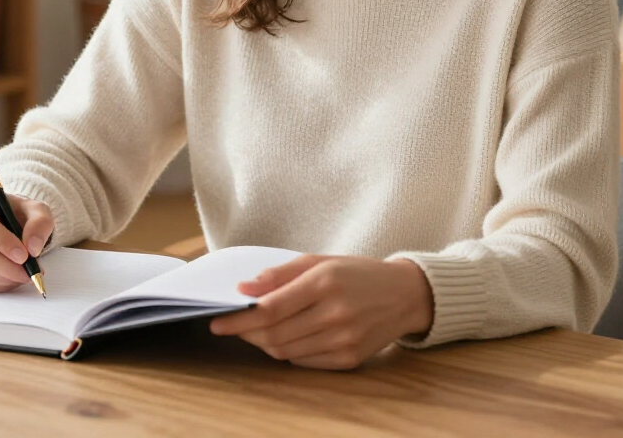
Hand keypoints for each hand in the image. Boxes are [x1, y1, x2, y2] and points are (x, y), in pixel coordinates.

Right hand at [0, 185, 53, 292]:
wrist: (5, 222)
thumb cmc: (17, 213)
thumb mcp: (36, 210)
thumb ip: (40, 223)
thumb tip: (32, 247)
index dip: (2, 241)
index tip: (23, 255)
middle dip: (5, 266)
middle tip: (28, 271)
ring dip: (2, 278)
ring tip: (23, 274)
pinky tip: (10, 278)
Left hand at [208, 254, 433, 369]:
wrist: (404, 295)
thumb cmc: (356, 273)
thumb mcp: (320, 260)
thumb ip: (280, 274)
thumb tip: (243, 289)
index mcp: (325, 282)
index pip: (271, 308)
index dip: (240, 318)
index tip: (218, 320)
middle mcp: (335, 313)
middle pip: (275, 334)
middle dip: (246, 333)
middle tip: (230, 326)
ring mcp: (344, 340)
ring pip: (286, 351)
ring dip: (263, 343)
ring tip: (253, 331)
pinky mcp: (349, 359)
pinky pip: (304, 362)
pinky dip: (286, 352)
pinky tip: (282, 339)